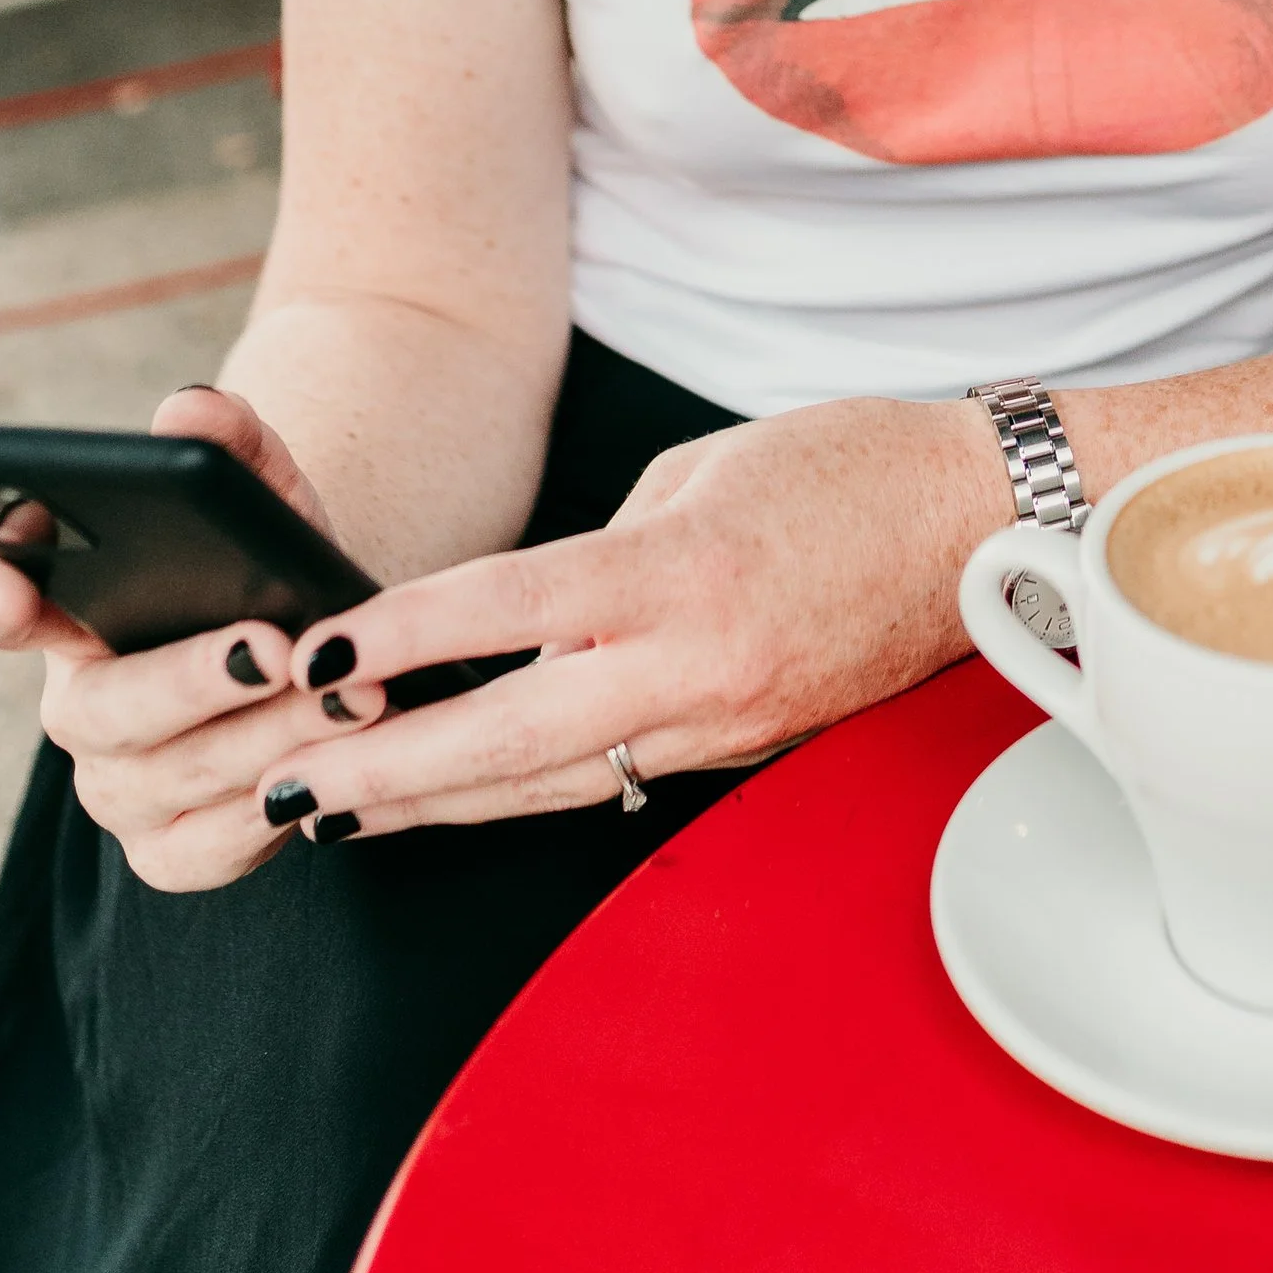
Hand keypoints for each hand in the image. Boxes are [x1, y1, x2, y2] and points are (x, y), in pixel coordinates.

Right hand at [0, 384, 395, 893]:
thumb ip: (231, 439)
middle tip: (274, 646)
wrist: (328, 645)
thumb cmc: (270, 564)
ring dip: (267, 735)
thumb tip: (189, 407)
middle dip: (192, 677)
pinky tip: (330, 766)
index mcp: (71, 613)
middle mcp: (81, 708)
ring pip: (175, 775)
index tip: (10, 578)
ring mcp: (120, 787)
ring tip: (350, 693)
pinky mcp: (171, 850)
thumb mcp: (267, 493)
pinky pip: (209, 848)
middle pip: (106, 707)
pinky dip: (271, 811)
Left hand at [258, 397, 1009, 844]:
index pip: (510, 609)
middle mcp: (698, 665)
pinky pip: (616, 774)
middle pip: (509, 738)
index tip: (319, 656)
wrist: (985, 522)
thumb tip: (546, 614)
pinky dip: (527, 785)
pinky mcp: (744, 745)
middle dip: (385, 770)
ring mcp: (724, 721)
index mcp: (683, 572)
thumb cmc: (852, 464)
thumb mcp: (705, 468)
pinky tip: (461, 791)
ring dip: (437, 799)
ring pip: (552, 780)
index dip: (404, 636)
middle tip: (287, 787)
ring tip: (337, 807)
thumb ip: (611, 544)